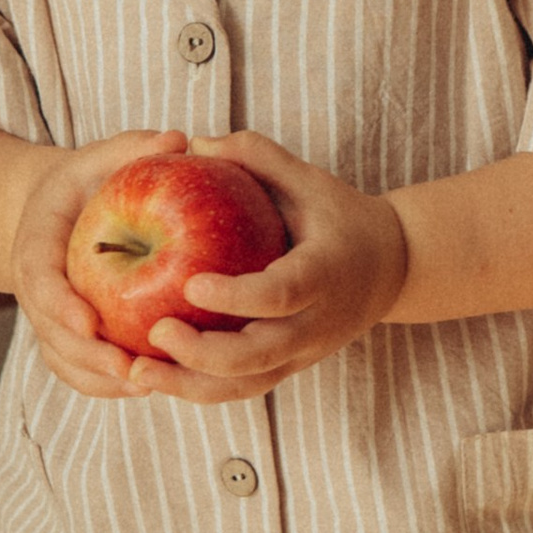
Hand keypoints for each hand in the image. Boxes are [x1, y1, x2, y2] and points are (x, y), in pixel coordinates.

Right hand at [11, 129, 198, 401]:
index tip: (89, 321)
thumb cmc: (83, 183)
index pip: (41, 282)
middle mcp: (37, 292)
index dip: (61, 305)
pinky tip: (153, 387)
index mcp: (35, 249)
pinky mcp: (69, 339)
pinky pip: (82, 372)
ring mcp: (50, 320)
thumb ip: (132, 148)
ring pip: (65, 362)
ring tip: (147, 386)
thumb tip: (181, 139)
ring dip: (100, 381)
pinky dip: (109, 386)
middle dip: (87, 357)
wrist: (52, 213)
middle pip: (52, 334)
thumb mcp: (98, 158)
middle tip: (129, 369)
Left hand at [107, 127, 407, 404]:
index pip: (282, 294)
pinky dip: (197, 389)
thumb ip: (257, 157)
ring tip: (139, 373)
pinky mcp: (287, 368)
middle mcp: (316, 323)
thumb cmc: (341, 216)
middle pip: (260, 355)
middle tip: (155, 331)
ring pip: (247, 385)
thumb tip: (194, 143)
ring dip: (192, 386)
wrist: (394, 268)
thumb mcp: (309, 181)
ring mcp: (303, 353)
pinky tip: (155, 377)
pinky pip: (240, 388)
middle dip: (203, 353)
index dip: (238, 296)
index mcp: (325, 274)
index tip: (191, 284)